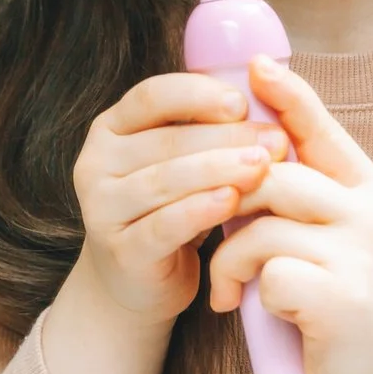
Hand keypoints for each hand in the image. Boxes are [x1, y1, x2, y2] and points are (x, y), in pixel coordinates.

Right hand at [71, 72, 292, 327]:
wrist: (138, 281)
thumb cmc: (170, 208)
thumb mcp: (180, 161)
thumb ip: (204, 127)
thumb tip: (262, 92)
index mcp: (111, 127)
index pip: (150, 97)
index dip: (197, 95)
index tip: (243, 102)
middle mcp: (96, 162)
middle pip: (165, 141)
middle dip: (226, 138)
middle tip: (276, 140)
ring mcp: (101, 208)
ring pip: (164, 181)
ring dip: (218, 170)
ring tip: (262, 166)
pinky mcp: (119, 250)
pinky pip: (162, 225)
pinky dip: (198, 211)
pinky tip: (230, 201)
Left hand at [207, 54, 372, 373]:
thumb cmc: (359, 316)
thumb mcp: (351, 245)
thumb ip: (319, 201)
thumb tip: (259, 155)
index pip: (325, 131)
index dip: (289, 97)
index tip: (255, 67)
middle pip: (276, 176)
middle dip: (229, 203)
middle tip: (216, 237)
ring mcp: (363, 256)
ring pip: (262, 225)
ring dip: (229, 258)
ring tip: (228, 288)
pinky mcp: (342, 300)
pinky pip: (269, 274)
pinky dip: (251, 295)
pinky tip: (259, 314)